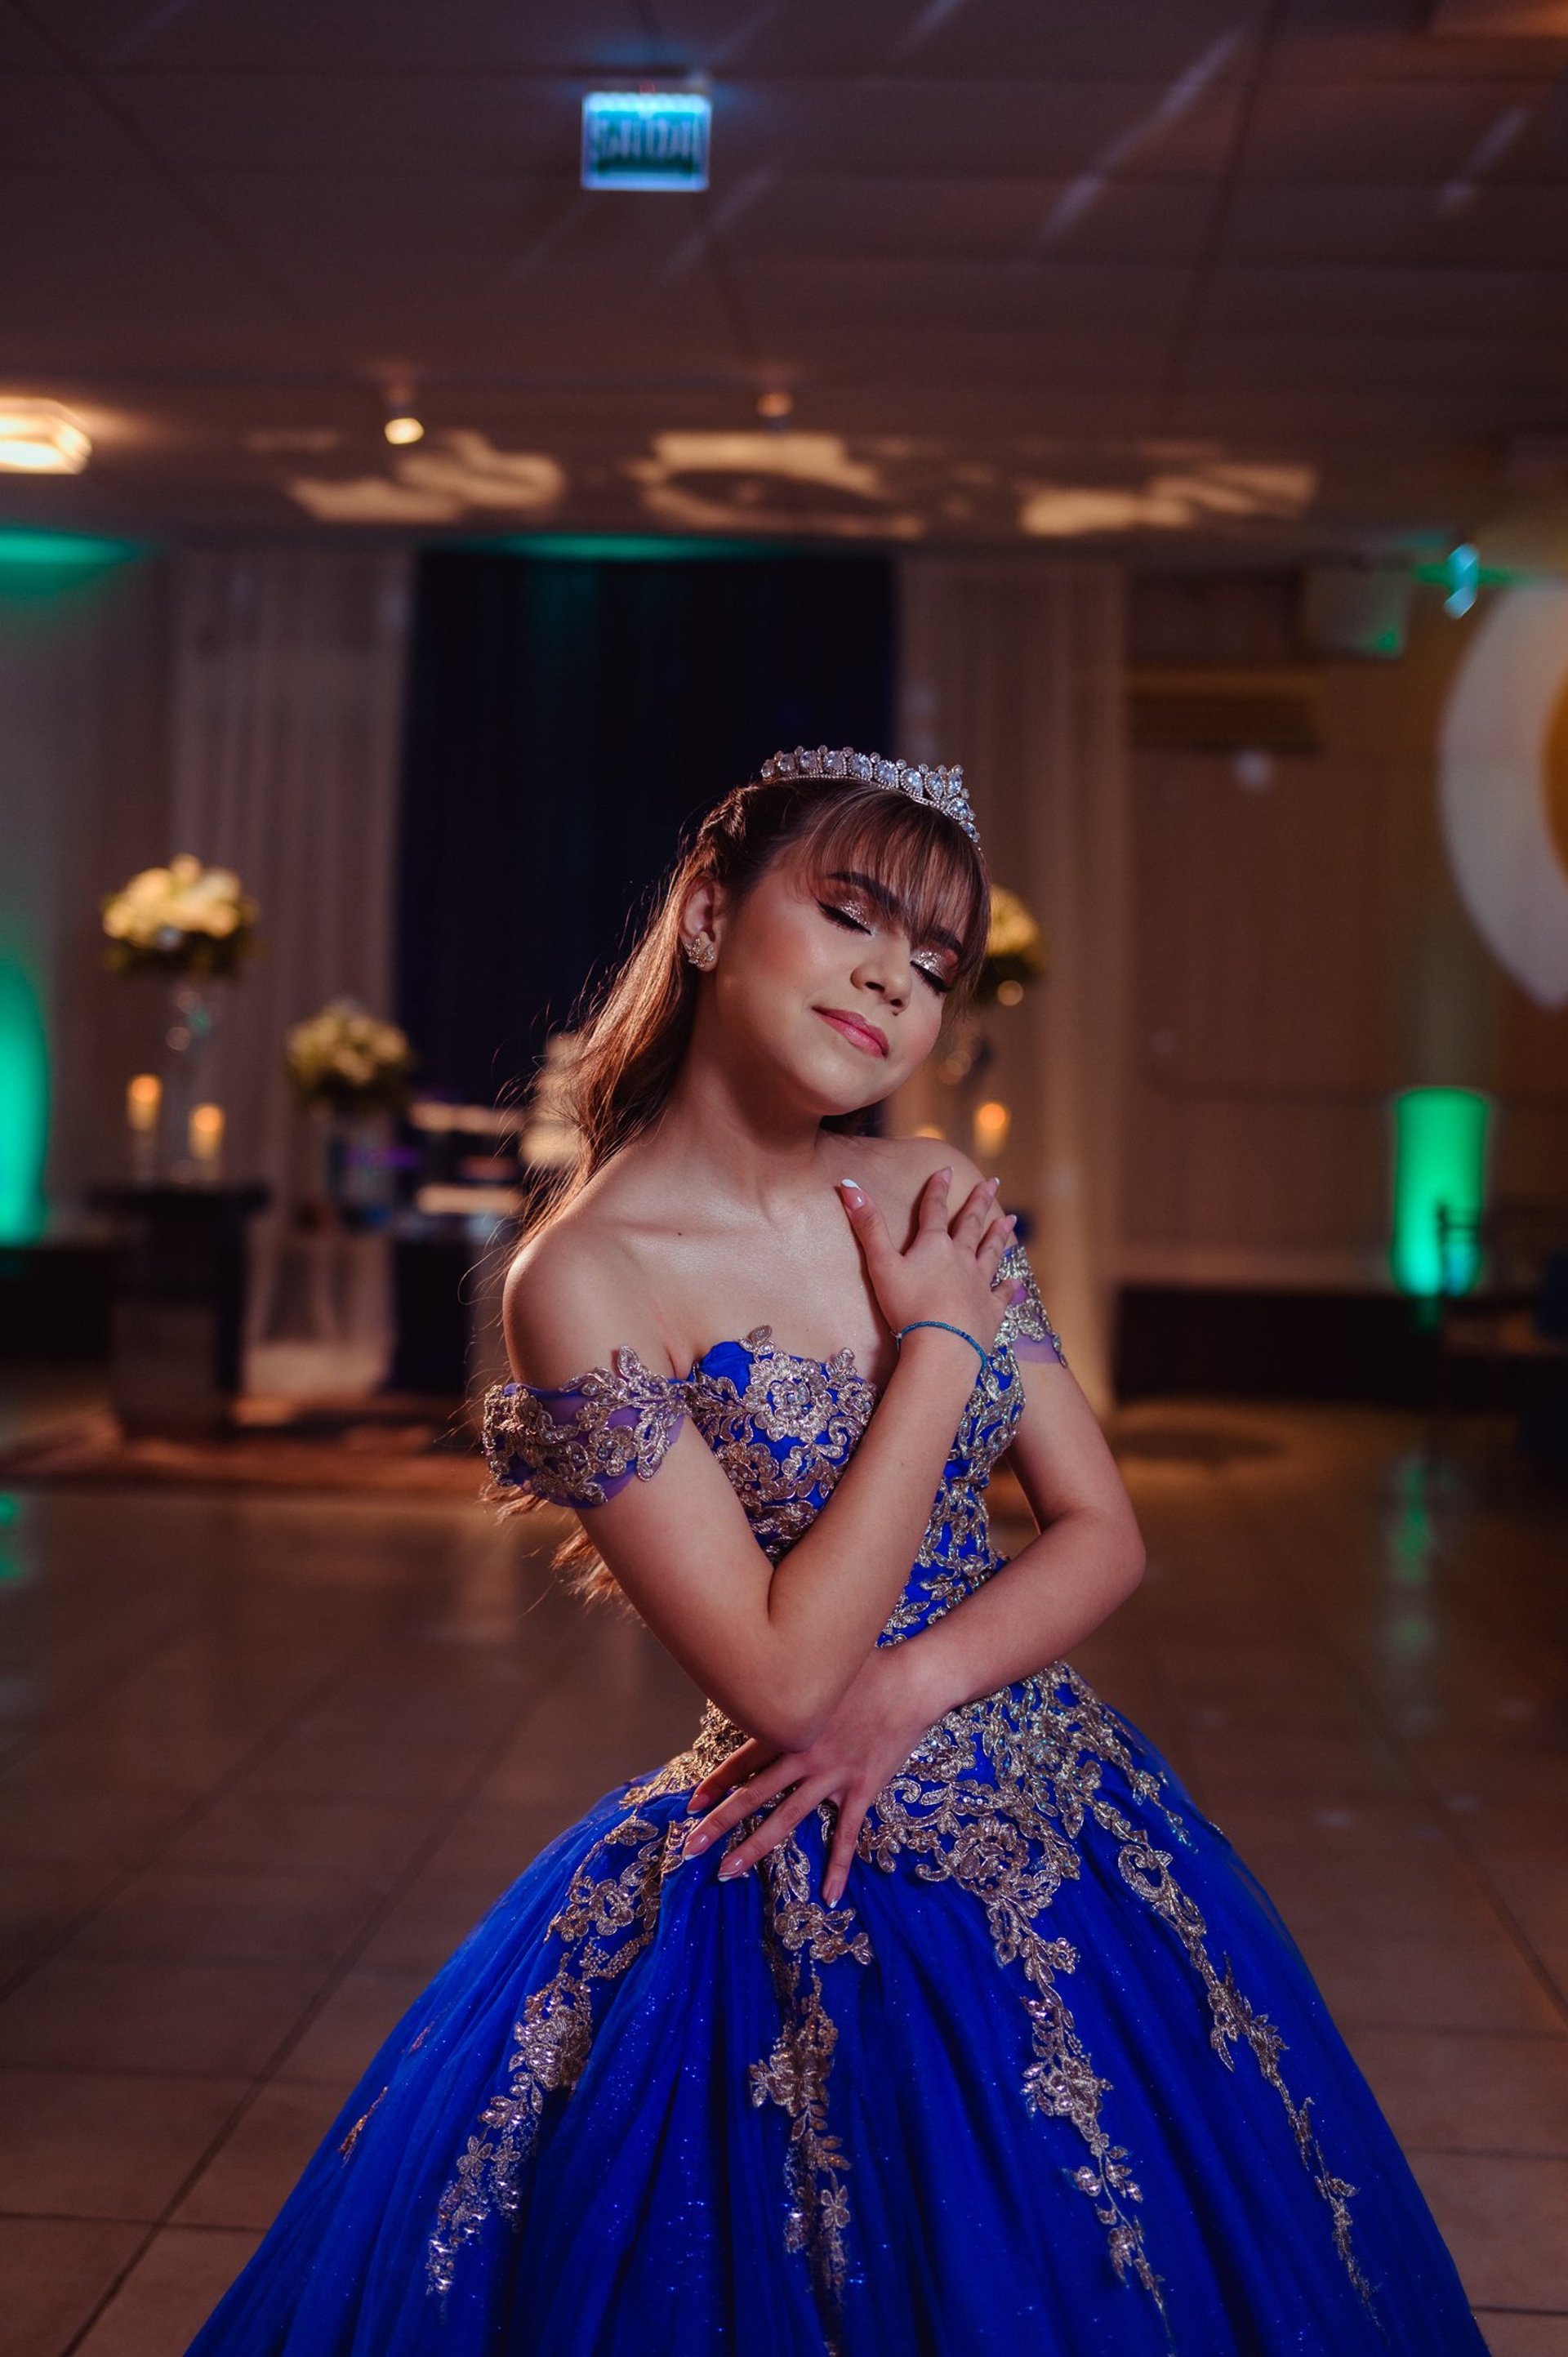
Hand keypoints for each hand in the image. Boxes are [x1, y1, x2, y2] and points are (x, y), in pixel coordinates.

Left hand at [680, 1644, 944, 1904]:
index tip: (691, 1805)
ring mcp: (833, 1775)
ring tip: (726, 1871)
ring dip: (754, 1847)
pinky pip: (846, 1835)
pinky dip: (838, 1866)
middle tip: (689, 1848)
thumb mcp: (816, 1675)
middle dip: (718, 1823)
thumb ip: (789, 1693)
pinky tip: (829, 1896)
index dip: (715, 1784)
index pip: (742, 1761)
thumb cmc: (864, 1670)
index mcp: (790, 1726)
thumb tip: (762, 1691)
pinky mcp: (862, 1789)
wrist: (910, 1680)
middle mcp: (803, 1754)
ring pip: (786, 1818)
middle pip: (753, 1795)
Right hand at [838, 1165, 1012, 1352]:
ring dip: (999, 1235)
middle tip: (993, 1182)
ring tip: (1010, 1219)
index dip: (938, 1189)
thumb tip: (848, 1185)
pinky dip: (1008, 1286)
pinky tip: (1015, 1280)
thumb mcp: (880, 1264)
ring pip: (992, 1253)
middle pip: (971, 1225)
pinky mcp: (990, 1310)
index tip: (947, 1170)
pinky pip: (1002, 1294)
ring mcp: (979, 1284)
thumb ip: (867, 1226)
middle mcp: (961, 1259)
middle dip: (979, 1202)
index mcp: (934, 1246)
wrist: (943, 1345)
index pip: (935, 1210)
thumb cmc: (908, 1306)